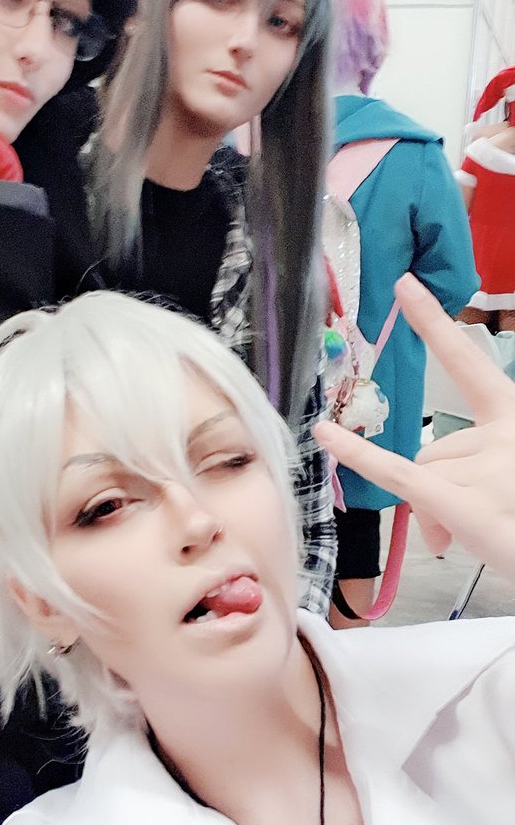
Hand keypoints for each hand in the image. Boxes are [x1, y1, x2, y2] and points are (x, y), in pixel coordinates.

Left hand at [315, 274, 514, 583]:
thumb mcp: (507, 482)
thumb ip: (473, 474)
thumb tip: (435, 513)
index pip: (469, 363)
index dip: (434, 323)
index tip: (405, 287)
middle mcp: (505, 436)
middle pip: (435, 447)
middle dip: (438, 485)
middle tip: (465, 522)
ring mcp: (489, 469)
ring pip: (425, 474)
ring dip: (435, 513)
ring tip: (470, 538)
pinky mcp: (468, 504)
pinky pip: (402, 474)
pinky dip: (360, 457)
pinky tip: (327, 437)